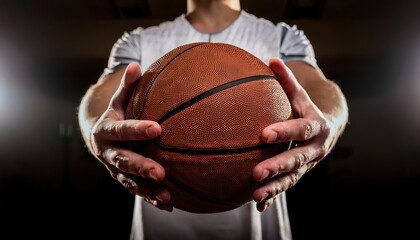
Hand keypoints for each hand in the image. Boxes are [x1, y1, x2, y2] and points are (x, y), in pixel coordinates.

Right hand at [90, 63, 172, 210]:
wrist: (98, 140)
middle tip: (160, 171)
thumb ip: (127, 87)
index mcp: (106, 131)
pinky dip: (152, 199)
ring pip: (130, 181)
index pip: (121, 130)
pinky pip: (138, 191)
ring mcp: (115, 170)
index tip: (157, 128)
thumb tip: (136, 65)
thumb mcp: (118, 101)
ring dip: (148, 189)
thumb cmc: (114, 116)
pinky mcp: (124, 181)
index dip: (136, 129)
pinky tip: (170, 204)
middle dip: (141, 167)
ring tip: (167, 194)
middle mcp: (108, 153)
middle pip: (123, 161)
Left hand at [252, 58, 336, 211]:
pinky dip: (274, 196)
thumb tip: (270, 58)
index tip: (264, 135)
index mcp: (316, 126)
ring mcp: (309, 164)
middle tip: (256, 172)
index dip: (285, 132)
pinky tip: (258, 205)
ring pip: (292, 178)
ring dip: (275, 187)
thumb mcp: (300, 95)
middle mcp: (315, 148)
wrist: (329, 129)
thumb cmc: (307, 108)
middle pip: (297, 158)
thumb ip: (286, 80)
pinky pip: (287, 187)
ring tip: (255, 194)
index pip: (301, 129)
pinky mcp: (301, 174)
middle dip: (277, 166)